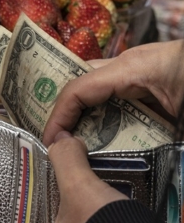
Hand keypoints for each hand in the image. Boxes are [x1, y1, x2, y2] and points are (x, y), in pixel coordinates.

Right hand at [43, 40, 183, 146]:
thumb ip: (151, 128)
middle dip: (62, 111)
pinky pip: (111, 99)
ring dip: (79, 117)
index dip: (59, 115)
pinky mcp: (143, 86)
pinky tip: (99, 139)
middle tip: (53, 141)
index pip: (80, 88)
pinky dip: (100, 117)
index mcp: (132, 69)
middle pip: (79, 84)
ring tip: (70, 143)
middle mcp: (127, 68)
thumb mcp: (179, 118)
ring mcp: (135, 75)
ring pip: (92, 92)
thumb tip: (106, 154)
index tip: (51, 144)